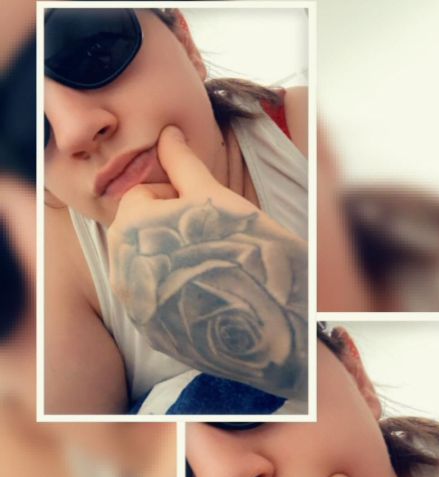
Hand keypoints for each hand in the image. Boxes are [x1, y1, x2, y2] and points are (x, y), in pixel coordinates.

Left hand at [107, 126, 307, 400]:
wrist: (266, 318)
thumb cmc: (242, 247)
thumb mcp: (214, 197)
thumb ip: (182, 163)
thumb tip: (167, 133)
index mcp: (132, 226)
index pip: (141, 196)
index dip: (174, 198)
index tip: (203, 213)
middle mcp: (122, 266)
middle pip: (138, 231)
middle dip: (167, 227)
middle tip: (207, 238)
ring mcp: (135, 303)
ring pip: (144, 265)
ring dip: (169, 258)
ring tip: (207, 265)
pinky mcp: (149, 330)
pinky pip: (153, 299)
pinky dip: (171, 291)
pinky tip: (202, 292)